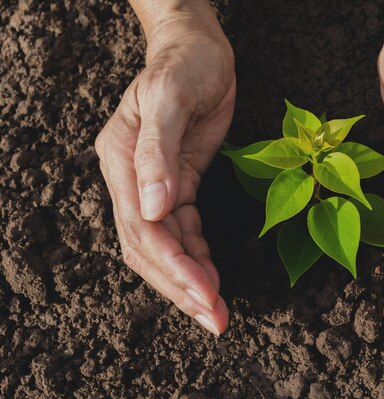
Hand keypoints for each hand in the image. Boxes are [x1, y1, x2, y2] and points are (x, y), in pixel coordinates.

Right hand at [95, 18, 234, 334]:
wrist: (199, 47)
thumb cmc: (185, 63)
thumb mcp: (170, 97)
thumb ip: (157, 152)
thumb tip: (152, 209)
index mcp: (121, 161)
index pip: (142, 229)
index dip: (173, 266)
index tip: (204, 295)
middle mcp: (132, 179)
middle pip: (150, 248)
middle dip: (181, 287)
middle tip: (216, 320)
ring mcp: (154, 184)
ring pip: (166, 246)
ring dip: (191, 280)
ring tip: (217, 310)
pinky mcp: (178, 183)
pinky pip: (184, 230)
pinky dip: (198, 256)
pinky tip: (212, 276)